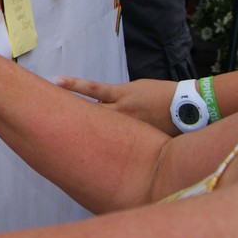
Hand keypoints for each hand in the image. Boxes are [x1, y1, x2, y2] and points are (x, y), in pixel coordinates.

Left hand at [56, 76, 180, 136]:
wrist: (187, 106)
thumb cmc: (161, 95)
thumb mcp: (136, 89)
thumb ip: (117, 97)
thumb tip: (100, 104)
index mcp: (122, 93)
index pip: (92, 88)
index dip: (73, 85)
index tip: (56, 81)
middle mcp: (122, 110)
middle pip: (91, 111)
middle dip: (72, 113)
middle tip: (50, 113)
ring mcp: (129, 125)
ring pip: (102, 128)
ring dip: (87, 132)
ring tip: (65, 139)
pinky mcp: (138, 137)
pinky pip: (119, 141)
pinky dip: (107, 146)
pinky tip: (94, 155)